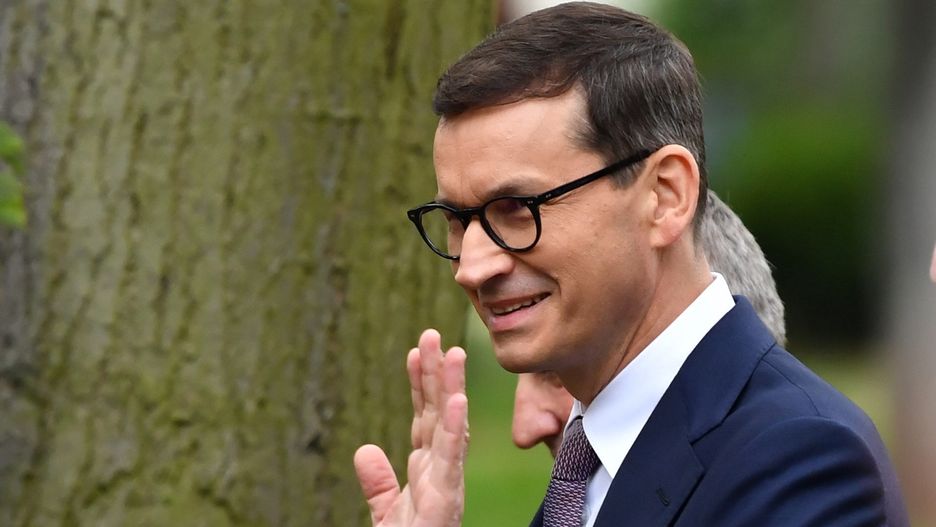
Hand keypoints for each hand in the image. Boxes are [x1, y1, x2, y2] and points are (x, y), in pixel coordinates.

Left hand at [354, 329, 468, 526]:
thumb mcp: (386, 513)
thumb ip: (377, 482)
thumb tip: (365, 450)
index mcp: (427, 471)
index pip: (424, 418)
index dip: (421, 385)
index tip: (416, 351)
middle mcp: (441, 470)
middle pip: (438, 413)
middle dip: (437, 373)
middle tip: (432, 334)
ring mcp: (447, 482)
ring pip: (450, 427)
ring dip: (451, 388)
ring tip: (452, 353)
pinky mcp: (446, 499)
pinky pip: (451, 458)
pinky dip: (454, 428)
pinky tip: (456, 401)